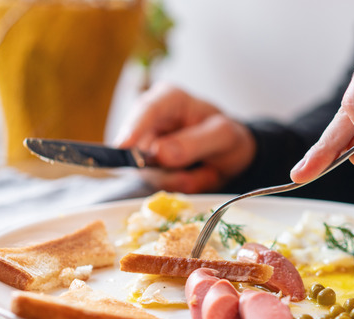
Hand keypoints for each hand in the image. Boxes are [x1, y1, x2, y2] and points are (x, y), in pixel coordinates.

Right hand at [115, 82, 255, 192]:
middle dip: (169, 169)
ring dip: (180, 179)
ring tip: (203, 171)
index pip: (147, 110)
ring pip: (148, 172)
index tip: (124, 146)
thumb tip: (160, 152)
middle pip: (139, 148)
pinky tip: (195, 176)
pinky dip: (180, 184)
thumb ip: (196, 142)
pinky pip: (158, 184)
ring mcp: (145, 146)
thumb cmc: (226, 135)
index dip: (134, 128)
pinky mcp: (147, 168)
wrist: (230, 153)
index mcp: (169, 99)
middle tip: (198, 173)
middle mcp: (150, 120)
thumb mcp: (223, 136)